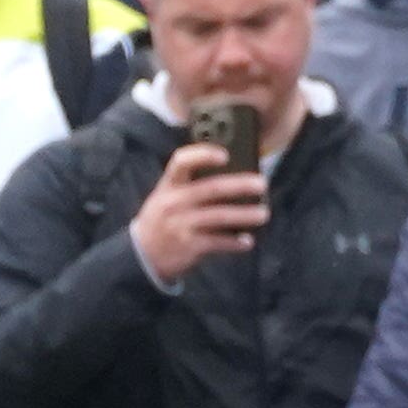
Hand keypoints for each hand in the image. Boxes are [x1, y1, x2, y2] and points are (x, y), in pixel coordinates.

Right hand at [128, 140, 269, 284]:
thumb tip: (231, 178)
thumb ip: (190, 186)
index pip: (181, 162)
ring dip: (244, 215)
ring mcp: (182, 224)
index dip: (203, 155)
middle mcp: (175, 202)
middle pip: (210, 189)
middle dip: (239, 186)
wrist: (143, 253)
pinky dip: (235, 242)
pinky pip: (218, 242)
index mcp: (169, 185)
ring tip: (263, 213)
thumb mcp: (167, 197)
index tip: (225, 155)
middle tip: (262, 184)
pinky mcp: (190, 246)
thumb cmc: (163, 219)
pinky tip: (248, 241)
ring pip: (219, 216)